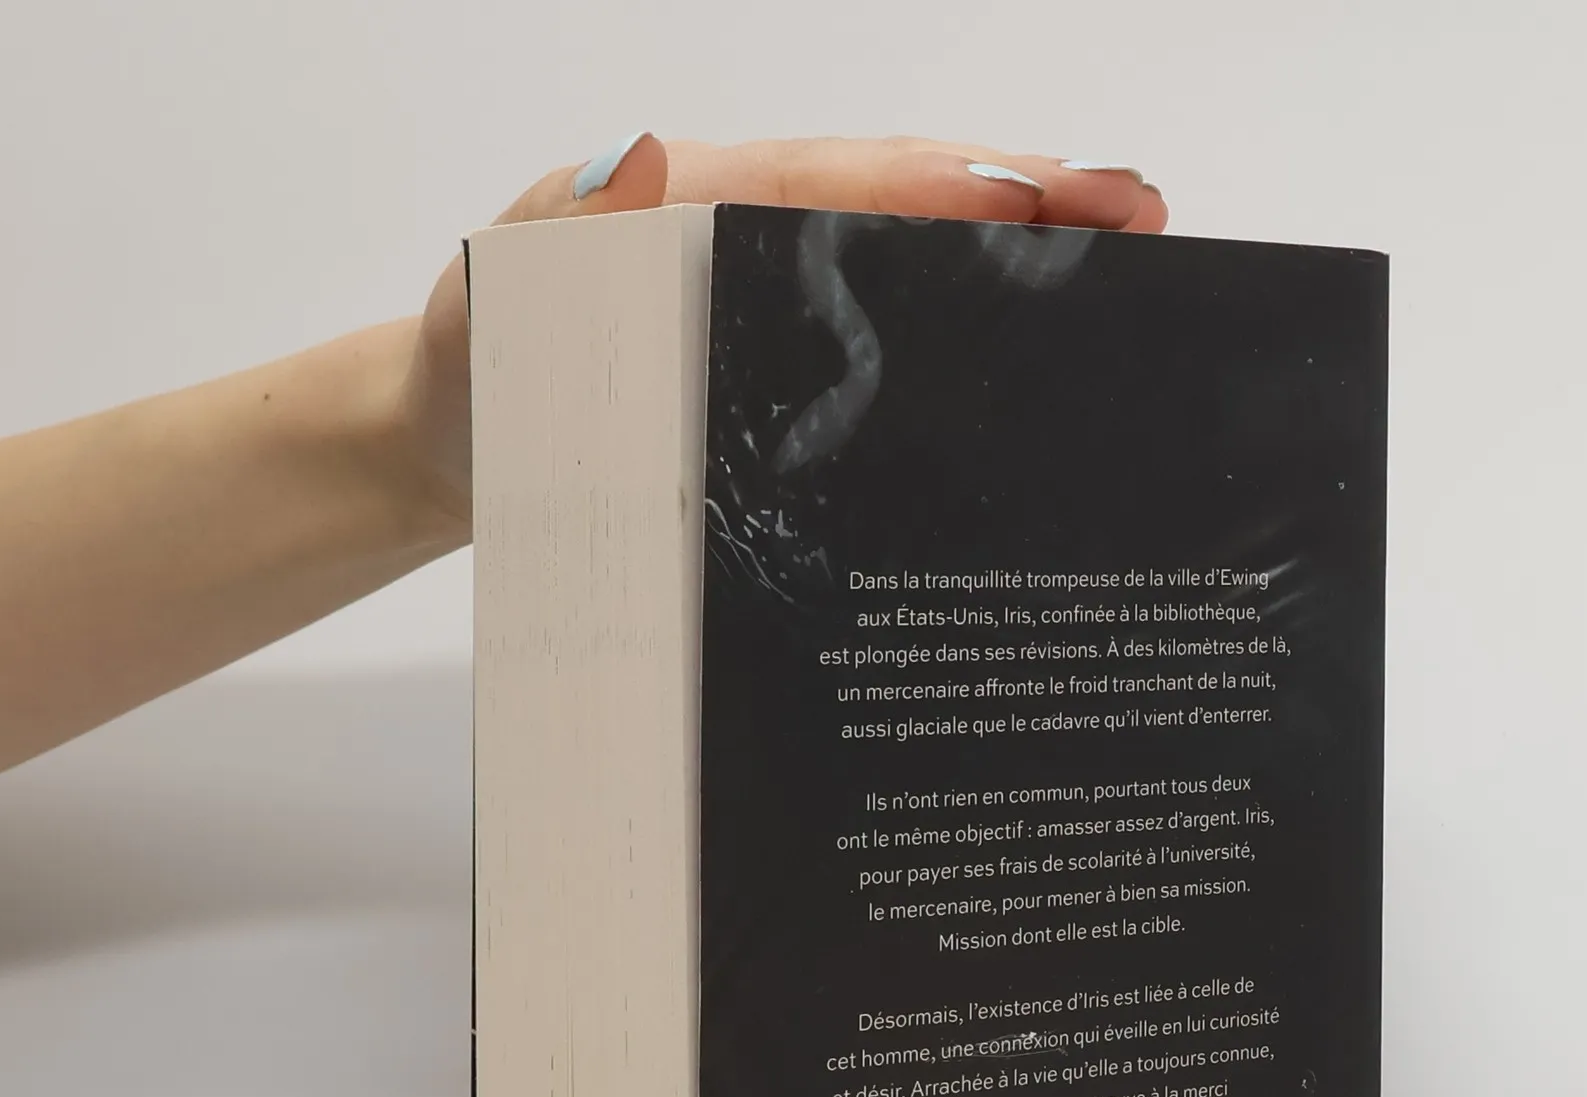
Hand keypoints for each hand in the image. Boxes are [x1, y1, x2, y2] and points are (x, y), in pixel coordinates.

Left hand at [405, 135, 1168, 525]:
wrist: (444, 442)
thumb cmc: (475, 370)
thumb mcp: (501, 293)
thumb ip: (571, 233)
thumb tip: (653, 165)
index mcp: (695, 198)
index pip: (849, 180)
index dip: (959, 187)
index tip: (1060, 199)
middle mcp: (746, 226)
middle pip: (906, 195)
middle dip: (1027, 199)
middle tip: (1141, 212)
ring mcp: (765, 287)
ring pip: (905, 251)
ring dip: (1011, 251)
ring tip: (1118, 255)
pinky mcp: (770, 349)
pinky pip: (875, 315)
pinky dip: (953, 309)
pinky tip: (1019, 336)